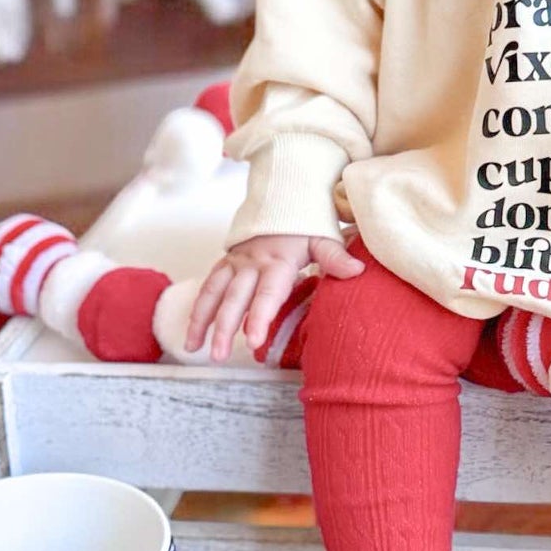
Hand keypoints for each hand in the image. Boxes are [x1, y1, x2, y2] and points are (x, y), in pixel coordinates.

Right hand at [185, 233, 363, 363]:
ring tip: (193, 349)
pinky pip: (208, 286)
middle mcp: (251, 263)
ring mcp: (235, 262)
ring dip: (202, 321)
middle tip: (220, 356)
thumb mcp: (323, 236)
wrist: (283, 193)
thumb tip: (356, 271)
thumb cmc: (306, 222)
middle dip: (225, 328)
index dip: (259, 317)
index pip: (267, 293)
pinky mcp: (226, 262)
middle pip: (235, 299)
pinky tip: (193, 333)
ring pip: (213, 293)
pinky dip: (199, 308)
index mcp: (277, 260)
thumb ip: (335, 257)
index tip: (253, 341)